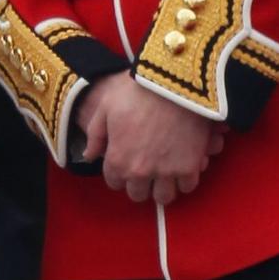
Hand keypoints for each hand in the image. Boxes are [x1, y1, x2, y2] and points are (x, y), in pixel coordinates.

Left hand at [75, 71, 226, 204]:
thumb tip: (89, 155)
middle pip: (138, 194)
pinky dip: (184, 180)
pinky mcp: (189, 167)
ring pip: (163, 197)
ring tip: (163, 171)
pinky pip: (187, 187)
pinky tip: (181, 165)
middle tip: (144, 166)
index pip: (114, 182)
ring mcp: (166, 172)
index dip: (118, 172)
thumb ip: (95, 134)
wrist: (171, 83)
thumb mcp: (106, 106)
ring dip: (161, 187)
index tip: (125, 161)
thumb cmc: (135, 91)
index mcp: (118, 160)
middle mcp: (141, 172)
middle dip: (138, 183)